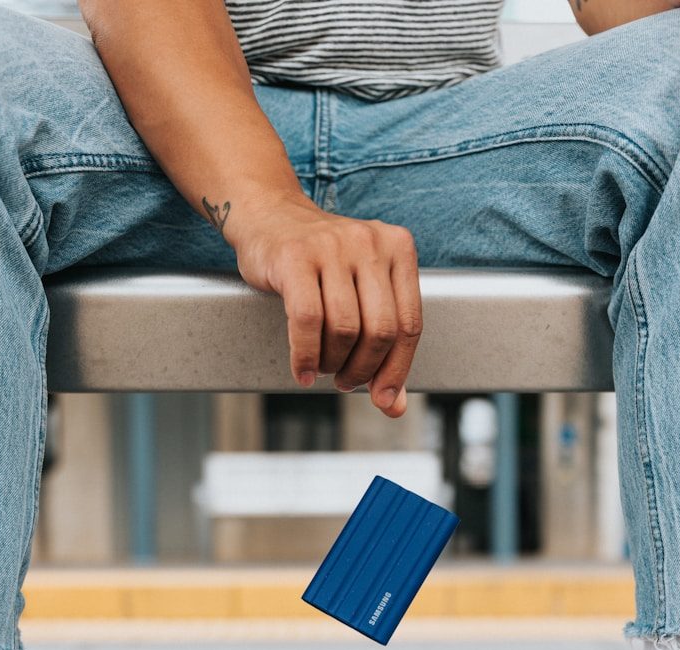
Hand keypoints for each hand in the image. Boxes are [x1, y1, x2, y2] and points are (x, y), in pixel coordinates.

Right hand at [229, 193, 421, 418]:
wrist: (269, 215)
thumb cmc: (319, 261)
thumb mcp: (361, 291)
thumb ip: (384, 344)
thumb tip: (394, 405)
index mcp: (398, 247)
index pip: (410, 323)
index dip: (398, 369)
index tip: (384, 398)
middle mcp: (369, 243)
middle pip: (380, 330)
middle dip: (364, 369)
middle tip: (347, 381)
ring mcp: (332, 246)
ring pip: (345, 329)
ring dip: (333, 364)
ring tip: (323, 369)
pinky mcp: (295, 257)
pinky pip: (307, 321)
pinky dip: (305, 356)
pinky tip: (303, 369)